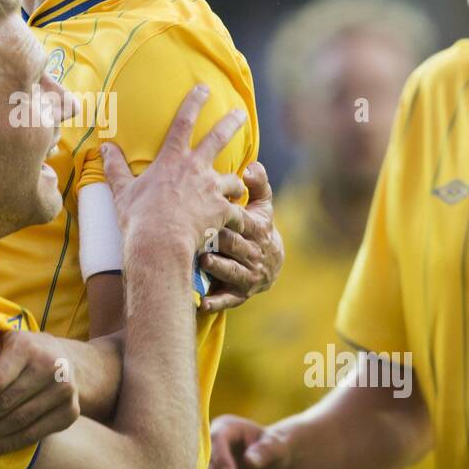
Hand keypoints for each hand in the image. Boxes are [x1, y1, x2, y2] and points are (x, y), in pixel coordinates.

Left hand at [0, 331, 80, 455]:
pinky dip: (11, 444)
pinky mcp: (71, 412)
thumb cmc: (25, 354)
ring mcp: (64, 391)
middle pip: (6, 403)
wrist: (67, 361)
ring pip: (19, 421)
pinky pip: (35, 433)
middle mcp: (51, 368)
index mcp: (28, 348)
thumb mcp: (5, 348)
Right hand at [101, 85, 246, 254]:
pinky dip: (238, 219)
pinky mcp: (223, 211)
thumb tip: (104, 148)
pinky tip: (237, 225)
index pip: (183, 122)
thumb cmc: (138, 217)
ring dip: (235, 185)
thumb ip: (115, 167)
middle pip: (219, 138)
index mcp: (172, 159)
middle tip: (240, 113)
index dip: (194, 102)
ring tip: (237, 190)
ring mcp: (212, 189)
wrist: (159, 243)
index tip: (203, 88)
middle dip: (231, 122)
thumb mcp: (122, 190)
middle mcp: (196, 169)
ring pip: (234, 180)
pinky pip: (237, 213)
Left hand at [200, 161, 285, 313]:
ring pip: (232, 271)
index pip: (243, 222)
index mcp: (257, 230)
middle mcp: (254, 253)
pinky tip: (201, 302)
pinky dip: (215, 301)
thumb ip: (258, 184)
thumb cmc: (257, 227)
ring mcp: (247, 275)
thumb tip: (252, 166)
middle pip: (234, 245)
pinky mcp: (240, 294)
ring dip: (218, 267)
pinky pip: (228, 299)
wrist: (272, 263)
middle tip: (197, 232)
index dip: (229, 216)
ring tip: (202, 261)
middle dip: (218, 239)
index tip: (211, 208)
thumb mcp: (262, 206)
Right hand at [202, 414, 289, 468]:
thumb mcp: (276, 447)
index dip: (221, 457)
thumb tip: (250, 461)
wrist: (270, 463)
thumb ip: (265, 451)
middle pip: (204, 461)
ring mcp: (208, 463)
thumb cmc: (274, 449)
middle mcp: (210, 443)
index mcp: (225, 428)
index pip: (217, 440)